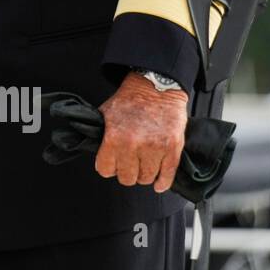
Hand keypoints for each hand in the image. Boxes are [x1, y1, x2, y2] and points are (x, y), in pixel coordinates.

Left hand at [95, 72, 187, 192]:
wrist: (155, 87)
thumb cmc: (130, 100)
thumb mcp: (105, 114)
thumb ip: (100, 135)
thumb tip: (96, 152)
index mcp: (114, 137)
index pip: (106, 169)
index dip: (107, 167)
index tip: (111, 164)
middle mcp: (134, 145)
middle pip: (127, 178)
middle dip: (126, 172)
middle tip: (128, 164)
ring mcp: (155, 148)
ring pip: (146, 178)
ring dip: (143, 175)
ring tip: (142, 166)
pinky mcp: (172, 148)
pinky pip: (167, 175)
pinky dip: (162, 182)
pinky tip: (158, 182)